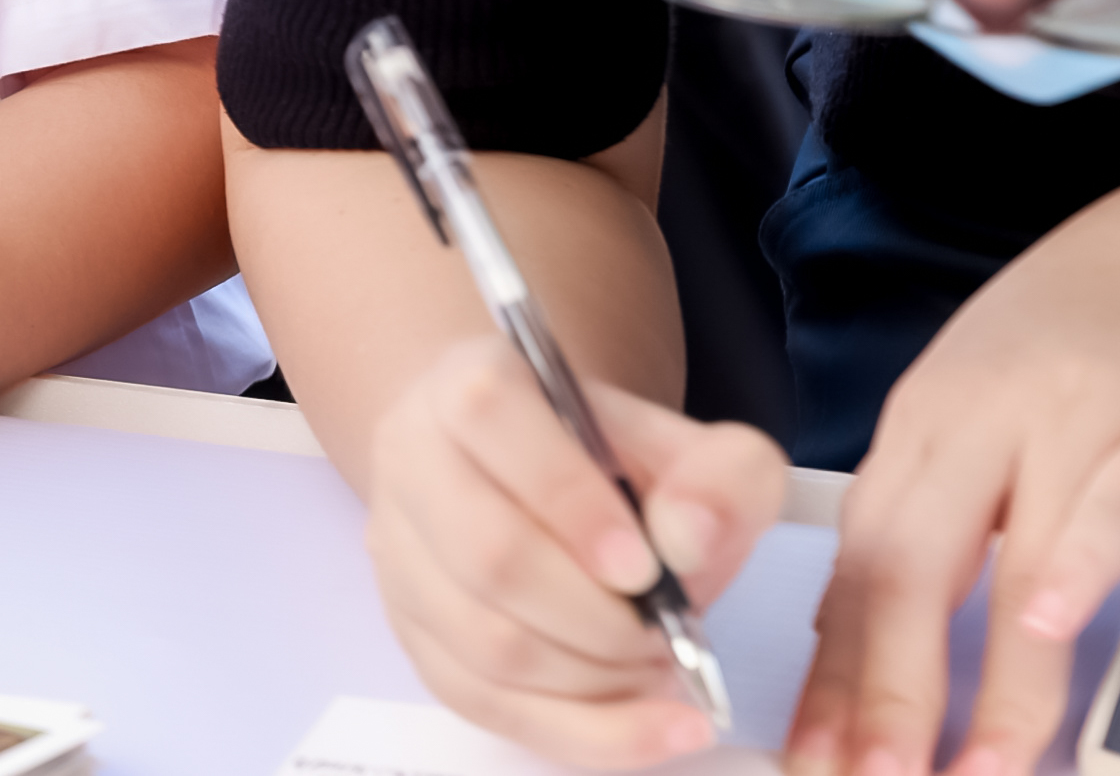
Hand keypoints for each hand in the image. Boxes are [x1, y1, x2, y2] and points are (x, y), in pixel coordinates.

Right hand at [359, 333, 785, 765]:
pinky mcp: (410, 629)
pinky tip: (653, 729)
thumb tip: (687, 545)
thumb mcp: (693, 447)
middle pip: (487, 555)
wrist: (548, 486)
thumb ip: (720, 479)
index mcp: (470, 385)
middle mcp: (411, 458)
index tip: (645, 567)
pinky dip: (582, 734)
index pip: (490, 418)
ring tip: (660, 669)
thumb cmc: (620, 465)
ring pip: (483, 641)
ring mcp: (399, 551)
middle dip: (599, 620)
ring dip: (595, 679)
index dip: (568, 498)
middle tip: (668, 635)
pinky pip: (483, 704)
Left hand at [789, 158, 1119, 775]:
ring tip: (972, 768)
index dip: (834, 672)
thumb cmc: (1078, 331)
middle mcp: (979, 420)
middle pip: (909, 565)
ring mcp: (1071, 419)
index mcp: (924, 423)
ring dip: (991, 676)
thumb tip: (870, 636)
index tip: (813, 756)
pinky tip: (1053, 623)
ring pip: (1011, 557)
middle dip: (885, 689)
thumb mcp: (980, 410)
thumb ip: (935, 515)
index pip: (858, 564)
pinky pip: (1115, 500)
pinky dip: (1081, 562)